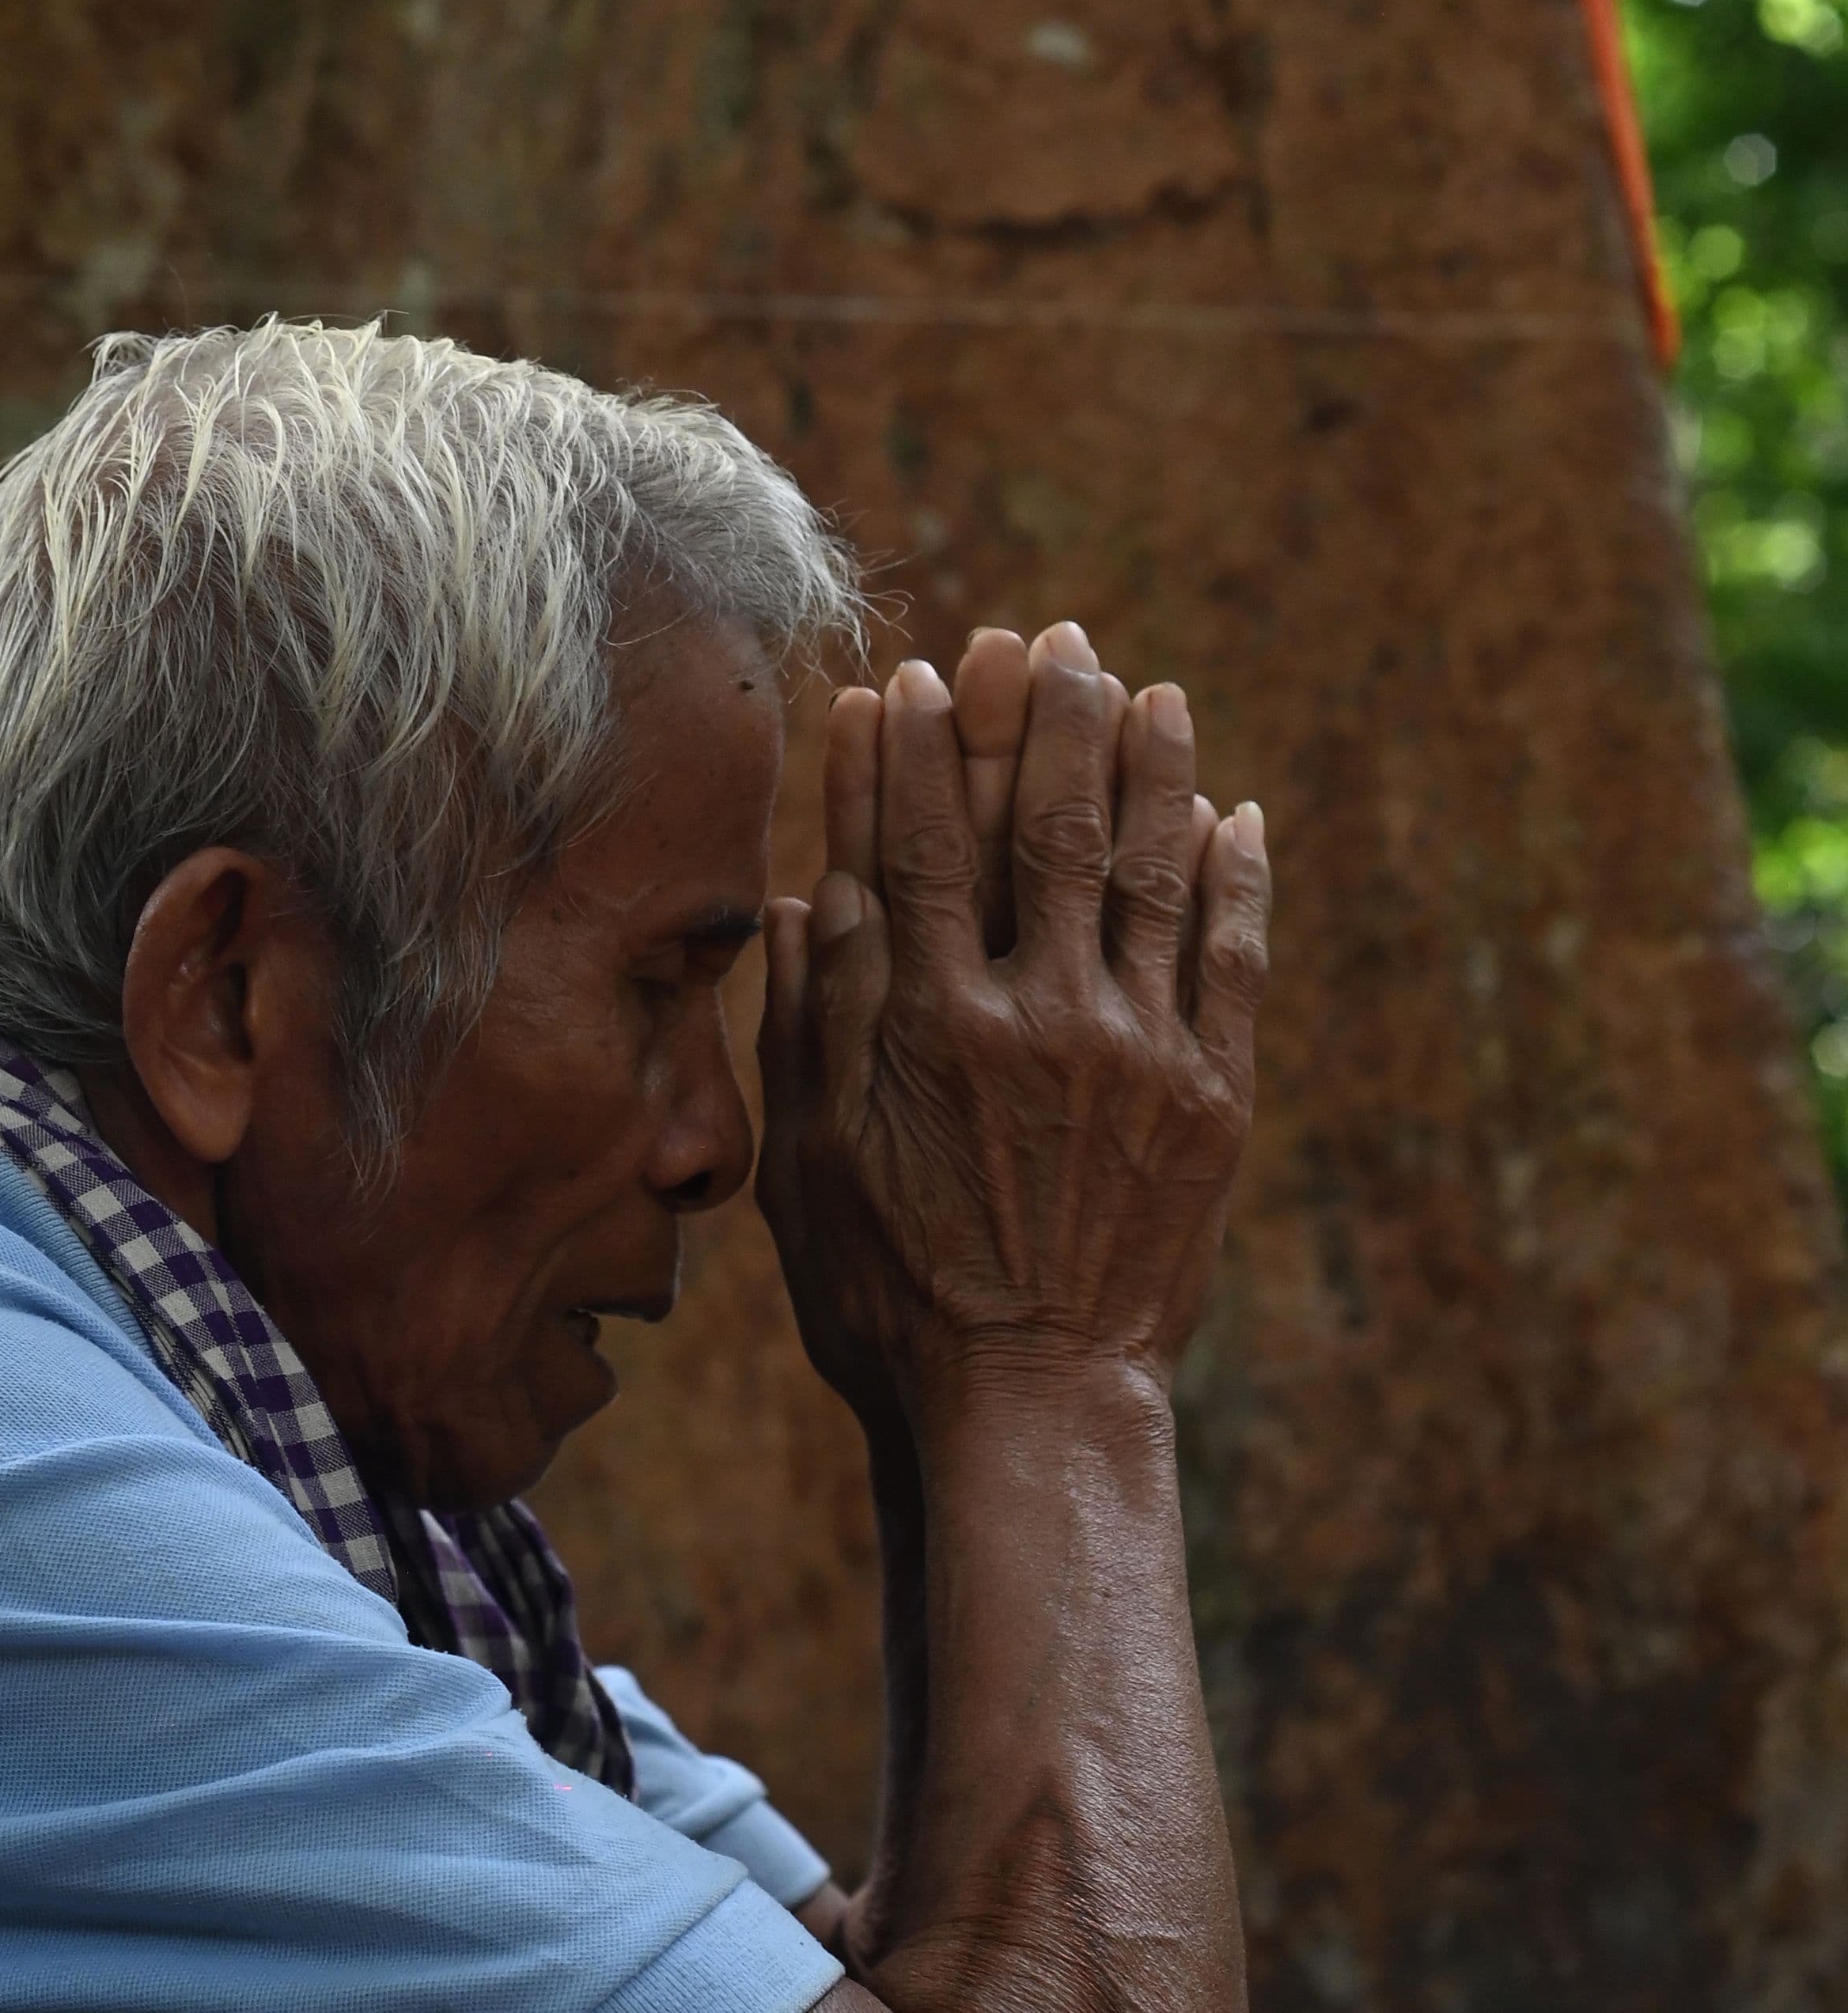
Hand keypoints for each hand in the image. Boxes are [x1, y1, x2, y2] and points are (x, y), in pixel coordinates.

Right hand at [757, 622, 1269, 1420]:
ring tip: (1153, 692)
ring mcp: (1138, 1054)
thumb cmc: (892, 1292)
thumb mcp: (812, 1162)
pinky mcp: (1213, 1101)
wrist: (1032, 1404)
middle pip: (1040, 834)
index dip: (913, 755)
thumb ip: (814, 1021)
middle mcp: (1040, 1019)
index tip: (916, 676)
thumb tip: (807, 890)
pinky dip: (1236, 887)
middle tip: (1052, 640)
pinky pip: (1234, 967)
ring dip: (1150, 775)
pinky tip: (1235, 818)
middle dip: (1044, 725)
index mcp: (931, 1028)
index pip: (916, 850)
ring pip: (1147, 877)